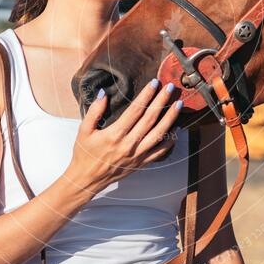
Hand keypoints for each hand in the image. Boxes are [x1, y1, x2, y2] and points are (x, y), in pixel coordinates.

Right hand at [65, 79, 182, 194]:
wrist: (87, 179)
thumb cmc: (85, 154)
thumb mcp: (84, 130)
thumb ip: (95, 111)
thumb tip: (104, 94)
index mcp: (115, 134)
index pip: (135, 110)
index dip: (146, 95)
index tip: (155, 83)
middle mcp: (129, 144)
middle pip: (150, 119)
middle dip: (162, 101)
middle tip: (171, 88)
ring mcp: (137, 155)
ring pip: (159, 134)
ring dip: (171, 118)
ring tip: (179, 105)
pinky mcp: (141, 163)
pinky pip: (160, 152)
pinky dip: (170, 141)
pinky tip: (177, 130)